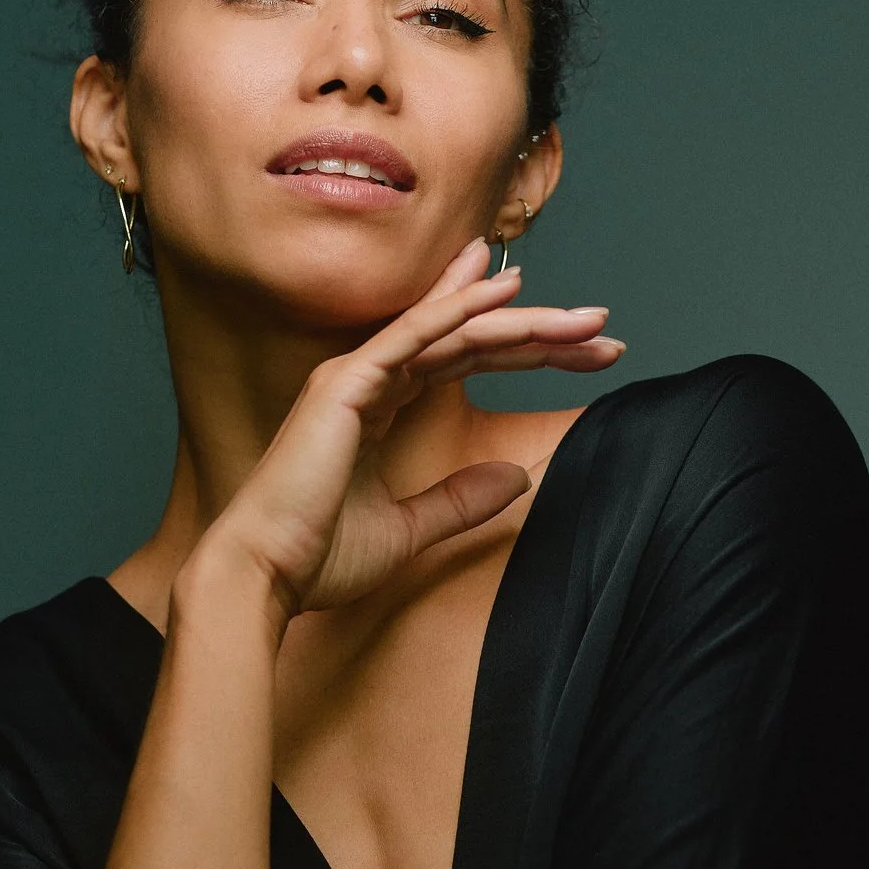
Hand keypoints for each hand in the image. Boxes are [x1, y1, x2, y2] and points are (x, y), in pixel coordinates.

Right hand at [199, 241, 622, 618]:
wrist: (265, 576)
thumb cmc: (319, 557)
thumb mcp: (411, 530)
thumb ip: (462, 500)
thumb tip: (518, 478)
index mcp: (379, 405)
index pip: (466, 360)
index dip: (527, 353)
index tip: (586, 353)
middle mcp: (369, 378)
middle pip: (470, 337)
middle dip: (540, 332)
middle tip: (603, 327)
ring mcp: (356, 375)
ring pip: (454, 329)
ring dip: (522, 319)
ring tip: (584, 317)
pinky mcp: (346, 385)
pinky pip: (414, 335)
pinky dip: (460, 308)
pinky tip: (508, 293)